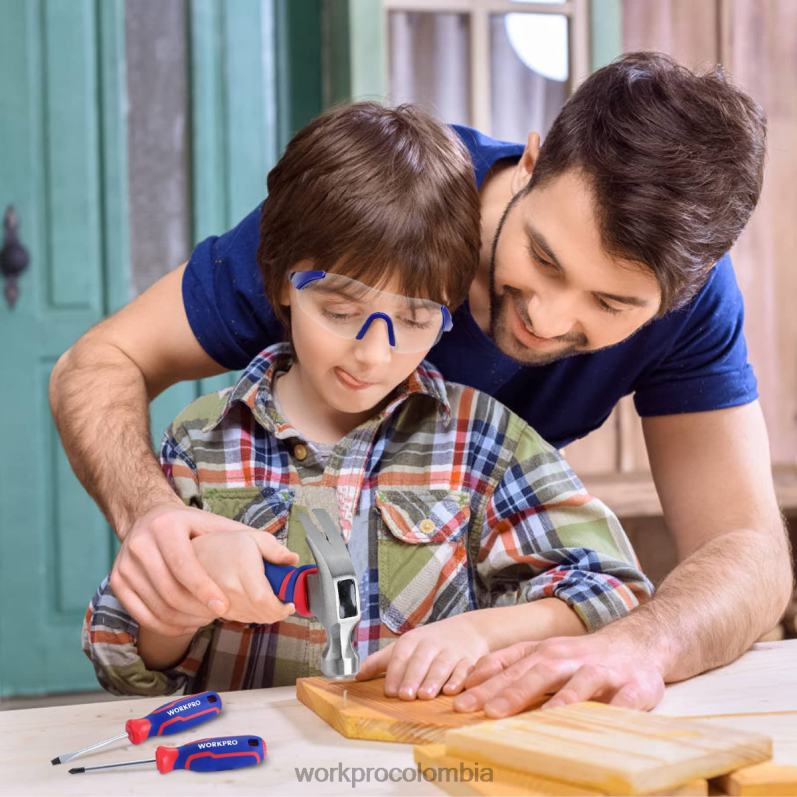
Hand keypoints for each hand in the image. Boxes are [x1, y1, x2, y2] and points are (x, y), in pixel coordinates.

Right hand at [110, 503, 296, 635]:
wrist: (149, 517)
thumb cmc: (193, 526)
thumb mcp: (223, 526)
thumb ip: (259, 542)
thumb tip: (291, 559)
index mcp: (167, 526)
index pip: (185, 564)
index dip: (204, 589)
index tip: (223, 607)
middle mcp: (140, 543)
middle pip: (169, 590)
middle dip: (198, 609)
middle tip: (220, 616)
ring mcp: (125, 564)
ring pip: (156, 605)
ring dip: (185, 619)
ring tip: (207, 618)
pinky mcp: (118, 581)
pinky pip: (142, 614)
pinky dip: (167, 624)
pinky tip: (188, 622)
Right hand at [192, 530, 298, 624]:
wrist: (194, 552)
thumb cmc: (226, 544)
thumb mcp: (254, 538)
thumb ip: (276, 549)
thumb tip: (293, 559)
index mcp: (242, 567)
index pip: (263, 599)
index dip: (279, 608)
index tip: (290, 605)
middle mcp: (229, 586)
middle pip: (258, 612)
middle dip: (276, 613)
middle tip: (284, 606)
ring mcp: (218, 600)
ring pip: (249, 618)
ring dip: (264, 615)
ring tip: (271, 603)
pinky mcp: (213, 608)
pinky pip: (238, 619)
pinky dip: (251, 615)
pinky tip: (255, 604)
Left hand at [356, 615, 489, 699]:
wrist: (467, 630)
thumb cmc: (429, 643)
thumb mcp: (404, 646)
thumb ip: (380, 661)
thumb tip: (357, 677)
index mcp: (412, 641)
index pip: (401, 656)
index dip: (395, 674)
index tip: (390, 691)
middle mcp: (430, 644)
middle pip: (420, 661)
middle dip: (413, 678)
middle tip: (406, 696)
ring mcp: (450, 651)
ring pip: (441, 665)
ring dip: (433, 680)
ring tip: (426, 695)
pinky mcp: (468, 660)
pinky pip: (464, 669)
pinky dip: (459, 679)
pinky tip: (452, 690)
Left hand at [452, 627, 665, 716]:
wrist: (638, 643)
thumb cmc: (581, 656)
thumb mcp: (544, 653)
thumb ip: (510, 664)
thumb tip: (470, 680)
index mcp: (545, 652)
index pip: (511, 666)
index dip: (486, 683)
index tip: (461, 701)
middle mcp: (569, 658)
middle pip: (538, 673)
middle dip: (513, 693)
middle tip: (488, 713)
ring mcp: (601, 671)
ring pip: (579, 683)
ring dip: (562, 700)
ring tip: (543, 719)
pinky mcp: (634, 686)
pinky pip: (624, 700)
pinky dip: (615, 711)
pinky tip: (605, 722)